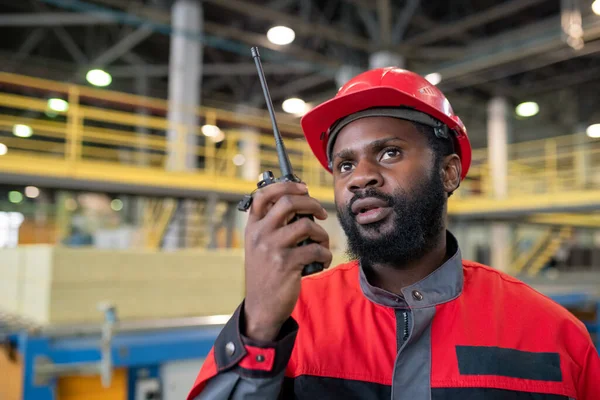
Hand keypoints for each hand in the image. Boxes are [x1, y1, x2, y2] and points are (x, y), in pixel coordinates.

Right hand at [243, 181, 331, 340]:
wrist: (261, 306)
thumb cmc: (266, 273)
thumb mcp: (259, 246)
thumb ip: (272, 226)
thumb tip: (302, 205)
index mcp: (253, 227)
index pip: (263, 194)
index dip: (286, 185)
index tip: (303, 188)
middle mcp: (260, 234)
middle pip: (288, 202)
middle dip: (311, 203)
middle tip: (322, 213)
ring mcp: (272, 248)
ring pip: (307, 225)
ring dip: (322, 233)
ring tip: (322, 243)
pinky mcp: (286, 264)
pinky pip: (316, 249)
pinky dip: (326, 254)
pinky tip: (323, 260)